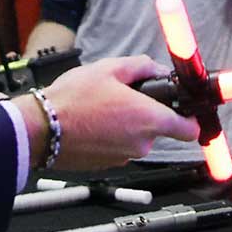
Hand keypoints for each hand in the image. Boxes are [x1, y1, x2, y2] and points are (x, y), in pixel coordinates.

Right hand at [40, 55, 199, 169]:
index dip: (190, 120)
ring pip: (135, 138)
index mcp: (149, 120)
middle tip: (123, 97)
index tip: (185, 112)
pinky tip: (91, 122)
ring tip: (100, 108)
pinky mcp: (106, 165)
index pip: (189, 130)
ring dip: (125, 125)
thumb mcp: (109, 69)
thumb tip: (156, 69)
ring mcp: (123, 158)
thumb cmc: (72, 99)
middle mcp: (141, 144)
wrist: (40, 129)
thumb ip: (141, 66)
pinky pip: (117, 148)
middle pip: (157, 130)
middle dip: (145, 114)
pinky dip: (110, 136)